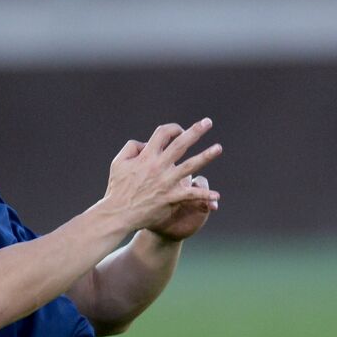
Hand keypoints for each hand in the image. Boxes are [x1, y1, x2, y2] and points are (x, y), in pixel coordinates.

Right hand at [102, 119, 221, 232]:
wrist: (118, 214)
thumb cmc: (117, 188)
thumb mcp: (118, 162)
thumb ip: (131, 148)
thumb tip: (146, 143)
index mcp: (146, 156)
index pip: (163, 133)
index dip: (173, 128)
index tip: (179, 131)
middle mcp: (158, 166)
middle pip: (180, 144)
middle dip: (195, 131)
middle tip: (208, 122)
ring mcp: (166, 182)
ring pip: (190, 165)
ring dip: (206, 155)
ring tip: (218, 147)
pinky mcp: (171, 197)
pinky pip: (191, 195)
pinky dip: (204, 195)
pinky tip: (217, 195)